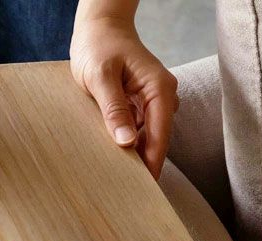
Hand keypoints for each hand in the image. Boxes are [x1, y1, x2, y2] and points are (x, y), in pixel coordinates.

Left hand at [70, 16, 177, 177]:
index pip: (160, 136)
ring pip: (148, 139)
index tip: (144, 189)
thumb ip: (113, 108)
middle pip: (157, 141)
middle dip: (144, 164)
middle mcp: (163, 97)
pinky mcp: (142, 106)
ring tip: (120, 180)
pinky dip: (128, 144)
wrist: (99, 27)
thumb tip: (126, 141)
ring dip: (135, 156)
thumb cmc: (98, 45)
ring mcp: (153, 102)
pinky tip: (114, 157)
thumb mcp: (100, 76)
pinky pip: (139, 131)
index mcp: (159, 89)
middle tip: (129, 193)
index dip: (152, 164)